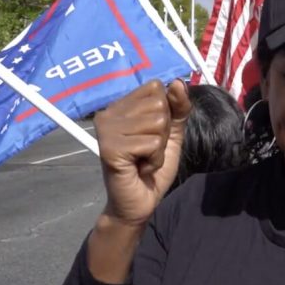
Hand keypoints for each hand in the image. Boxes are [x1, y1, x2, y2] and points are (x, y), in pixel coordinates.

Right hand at [95, 79, 190, 226]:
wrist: (140, 202)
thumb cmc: (152, 166)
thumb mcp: (171, 133)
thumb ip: (178, 108)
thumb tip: (178, 82)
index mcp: (121, 105)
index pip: (156, 87)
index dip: (165, 112)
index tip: (152, 134)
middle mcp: (109, 112)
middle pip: (159, 104)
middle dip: (162, 132)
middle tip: (146, 150)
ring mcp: (106, 129)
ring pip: (157, 123)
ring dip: (158, 148)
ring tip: (143, 159)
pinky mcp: (109, 148)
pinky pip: (152, 144)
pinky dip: (154, 160)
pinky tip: (140, 168)